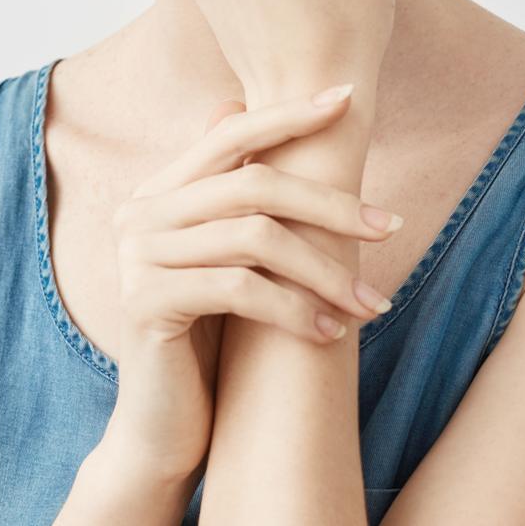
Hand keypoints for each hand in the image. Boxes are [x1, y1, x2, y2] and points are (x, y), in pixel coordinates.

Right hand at [101, 84, 403, 481]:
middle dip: (330, 203)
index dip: (286, 114)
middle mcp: (138, 215)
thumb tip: (236, 105)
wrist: (164, 428)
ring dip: (326, 270)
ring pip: (254, 238)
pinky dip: (295, 308)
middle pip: (251, 183)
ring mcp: (135, 257)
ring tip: (372, 303)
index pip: (227, 135)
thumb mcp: (227, 263)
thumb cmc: (209, 342)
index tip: (345, 97)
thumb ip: (232, 199)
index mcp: (157, 194)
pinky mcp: (144, 302)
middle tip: (389, 228)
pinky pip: (238, 289)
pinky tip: (330, 333)